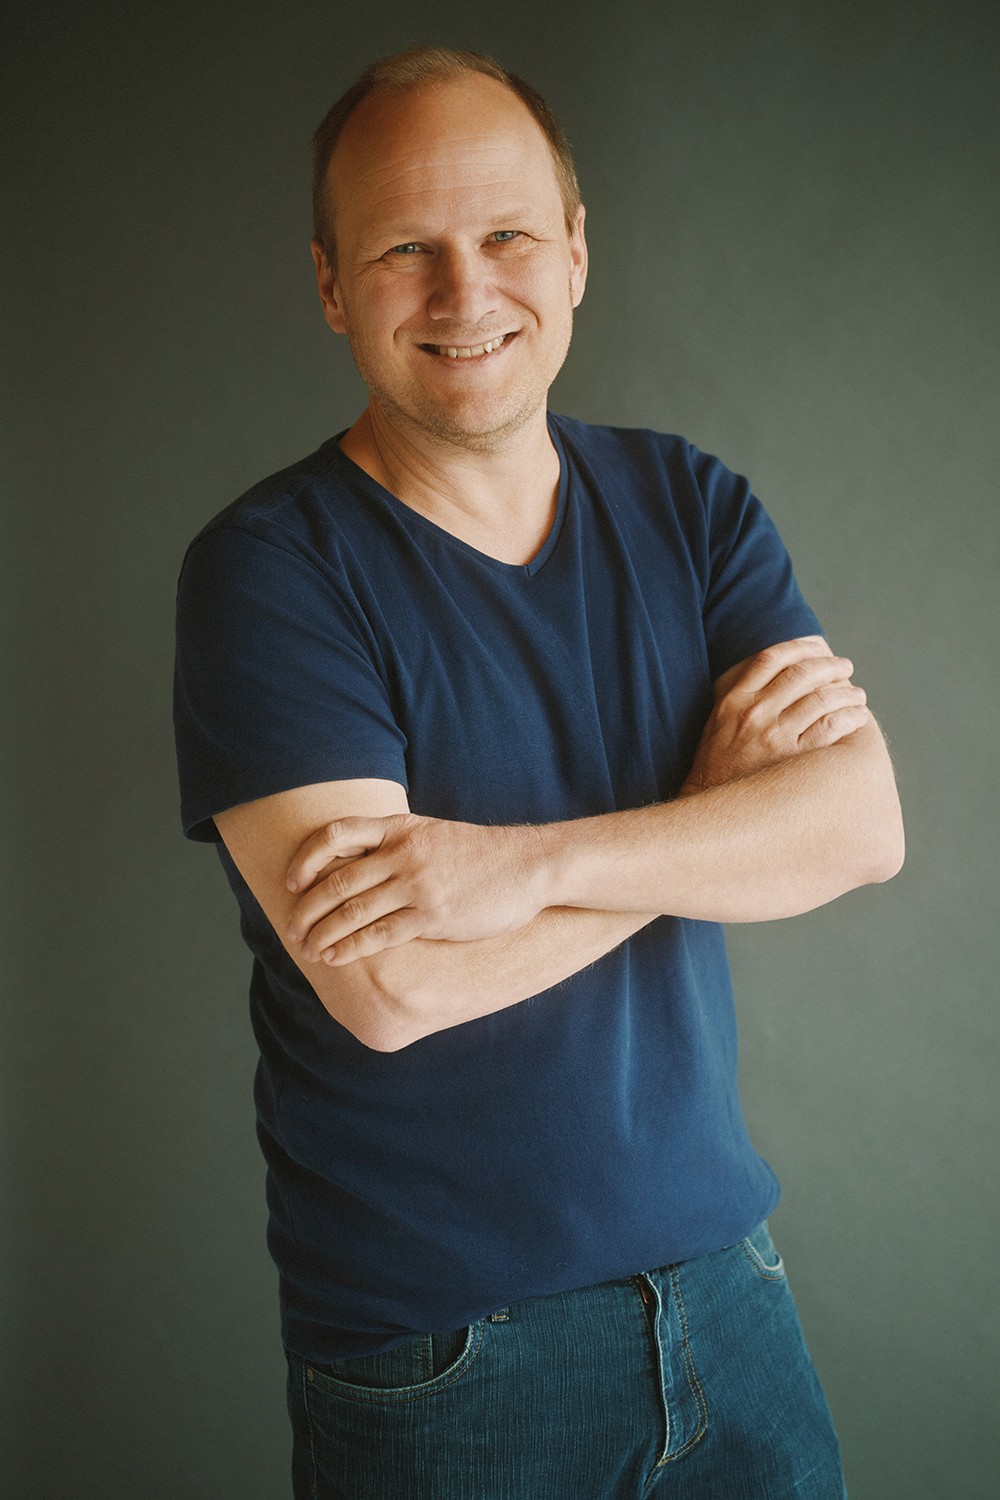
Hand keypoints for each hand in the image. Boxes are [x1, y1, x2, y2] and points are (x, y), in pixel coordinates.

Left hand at [285, 814, 546, 964]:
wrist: (531, 865)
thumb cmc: (481, 854)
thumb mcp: (433, 834)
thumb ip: (397, 843)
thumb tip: (357, 862)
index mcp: (400, 826)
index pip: (336, 834)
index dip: (306, 858)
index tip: (292, 881)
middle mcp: (404, 852)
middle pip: (336, 880)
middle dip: (306, 908)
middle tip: (291, 928)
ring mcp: (418, 884)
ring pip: (352, 910)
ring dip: (322, 932)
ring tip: (306, 948)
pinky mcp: (432, 915)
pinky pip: (379, 934)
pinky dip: (349, 947)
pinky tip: (334, 957)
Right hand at [679, 636, 869, 794]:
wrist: (711, 808)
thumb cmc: (718, 767)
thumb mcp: (718, 724)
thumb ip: (742, 699)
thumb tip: (776, 678)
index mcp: (733, 700)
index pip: (771, 659)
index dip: (799, 647)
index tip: (818, 647)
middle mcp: (753, 712)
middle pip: (802, 674)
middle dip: (831, 666)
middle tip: (845, 668)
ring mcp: (773, 734)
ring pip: (822, 699)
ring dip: (847, 693)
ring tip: (857, 696)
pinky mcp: (792, 757)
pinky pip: (831, 726)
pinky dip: (850, 717)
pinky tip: (858, 718)